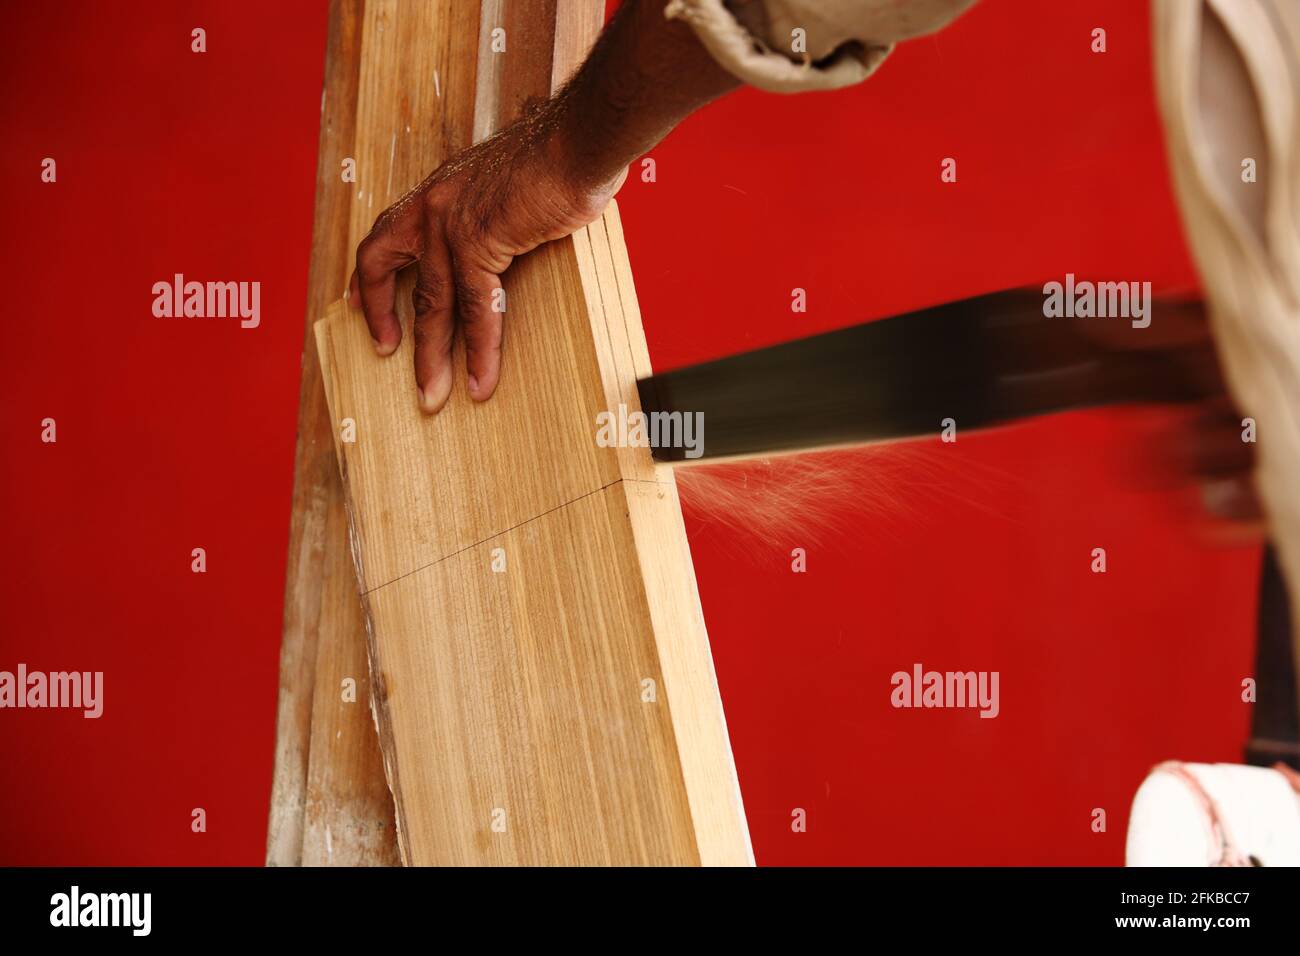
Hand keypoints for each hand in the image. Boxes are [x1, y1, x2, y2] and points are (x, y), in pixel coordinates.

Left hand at [348, 104, 622, 413]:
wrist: (579, 141)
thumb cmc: (559, 158)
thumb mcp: (509, 186)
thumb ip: (495, 218)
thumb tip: (509, 247)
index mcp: (439, 191)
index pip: (385, 235)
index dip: (370, 277)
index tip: (358, 305)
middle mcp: (433, 204)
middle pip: (391, 271)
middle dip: (383, 320)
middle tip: (381, 353)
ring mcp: (451, 223)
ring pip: (433, 305)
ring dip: (432, 357)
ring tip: (433, 396)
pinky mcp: (479, 241)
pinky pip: (476, 310)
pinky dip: (480, 351)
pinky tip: (481, 380)